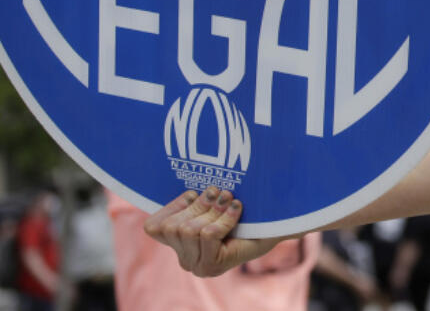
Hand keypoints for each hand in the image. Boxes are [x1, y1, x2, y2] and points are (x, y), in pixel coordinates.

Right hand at [144, 187, 281, 276]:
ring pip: (189, 230)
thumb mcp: (213, 199)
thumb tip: (177, 162)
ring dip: (212, 211)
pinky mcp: (212, 267)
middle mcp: (185, 260)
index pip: (153, 227)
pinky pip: (208, 234)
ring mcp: (197, 266)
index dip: (174, 205)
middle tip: (220, 195)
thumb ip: (193, 195)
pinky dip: (223, 218)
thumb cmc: (244, 208)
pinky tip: (237, 210)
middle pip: (172, 226)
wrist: (276, 223)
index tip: (194, 193)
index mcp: (179, 244)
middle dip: (199, 205)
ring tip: (229, 202)